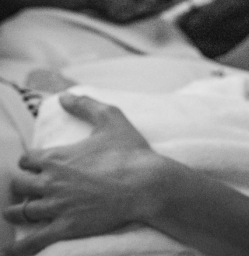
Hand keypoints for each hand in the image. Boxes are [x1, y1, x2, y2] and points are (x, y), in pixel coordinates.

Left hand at [2, 94, 160, 255]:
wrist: (147, 184)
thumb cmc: (131, 152)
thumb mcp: (111, 119)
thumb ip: (86, 105)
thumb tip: (64, 97)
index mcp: (57, 156)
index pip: (27, 160)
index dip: (30, 162)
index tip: (36, 165)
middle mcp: (50, 181)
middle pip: (19, 184)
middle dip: (21, 185)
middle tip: (28, 188)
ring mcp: (57, 206)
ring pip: (21, 210)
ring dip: (17, 210)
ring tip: (17, 212)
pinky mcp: (66, 226)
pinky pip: (33, 240)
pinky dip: (20, 246)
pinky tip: (12, 250)